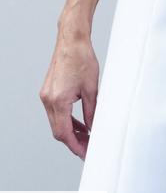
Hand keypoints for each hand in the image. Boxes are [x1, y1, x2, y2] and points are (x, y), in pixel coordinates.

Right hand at [40, 26, 98, 158]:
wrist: (72, 40)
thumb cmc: (82, 58)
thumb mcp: (91, 88)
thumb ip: (91, 111)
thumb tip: (93, 128)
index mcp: (58, 100)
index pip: (64, 133)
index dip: (76, 145)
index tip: (86, 153)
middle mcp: (48, 100)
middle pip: (58, 131)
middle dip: (73, 141)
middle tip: (88, 147)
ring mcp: (46, 96)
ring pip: (56, 122)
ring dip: (70, 131)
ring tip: (86, 137)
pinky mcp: (48, 91)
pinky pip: (56, 112)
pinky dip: (66, 119)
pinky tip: (79, 123)